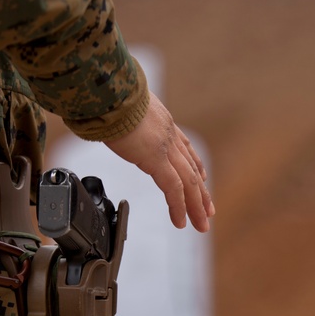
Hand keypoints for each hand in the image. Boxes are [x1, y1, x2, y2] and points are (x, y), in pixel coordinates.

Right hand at [103, 92, 214, 231]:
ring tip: (201, 225)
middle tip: (209, 212)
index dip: (195, 166)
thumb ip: (120, 117)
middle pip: (192, 168)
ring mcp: (165, 146)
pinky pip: (174, 188)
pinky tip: (180, 221)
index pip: (184, 148)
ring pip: (189, 182)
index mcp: (161, 121)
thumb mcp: (119, 106)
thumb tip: (106, 119)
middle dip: (201, 192)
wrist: (106, 91)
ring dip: (196, 206)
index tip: (203, 179)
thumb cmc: (104, 96)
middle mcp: (168, 134)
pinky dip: (179, 207)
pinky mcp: (156, 158)